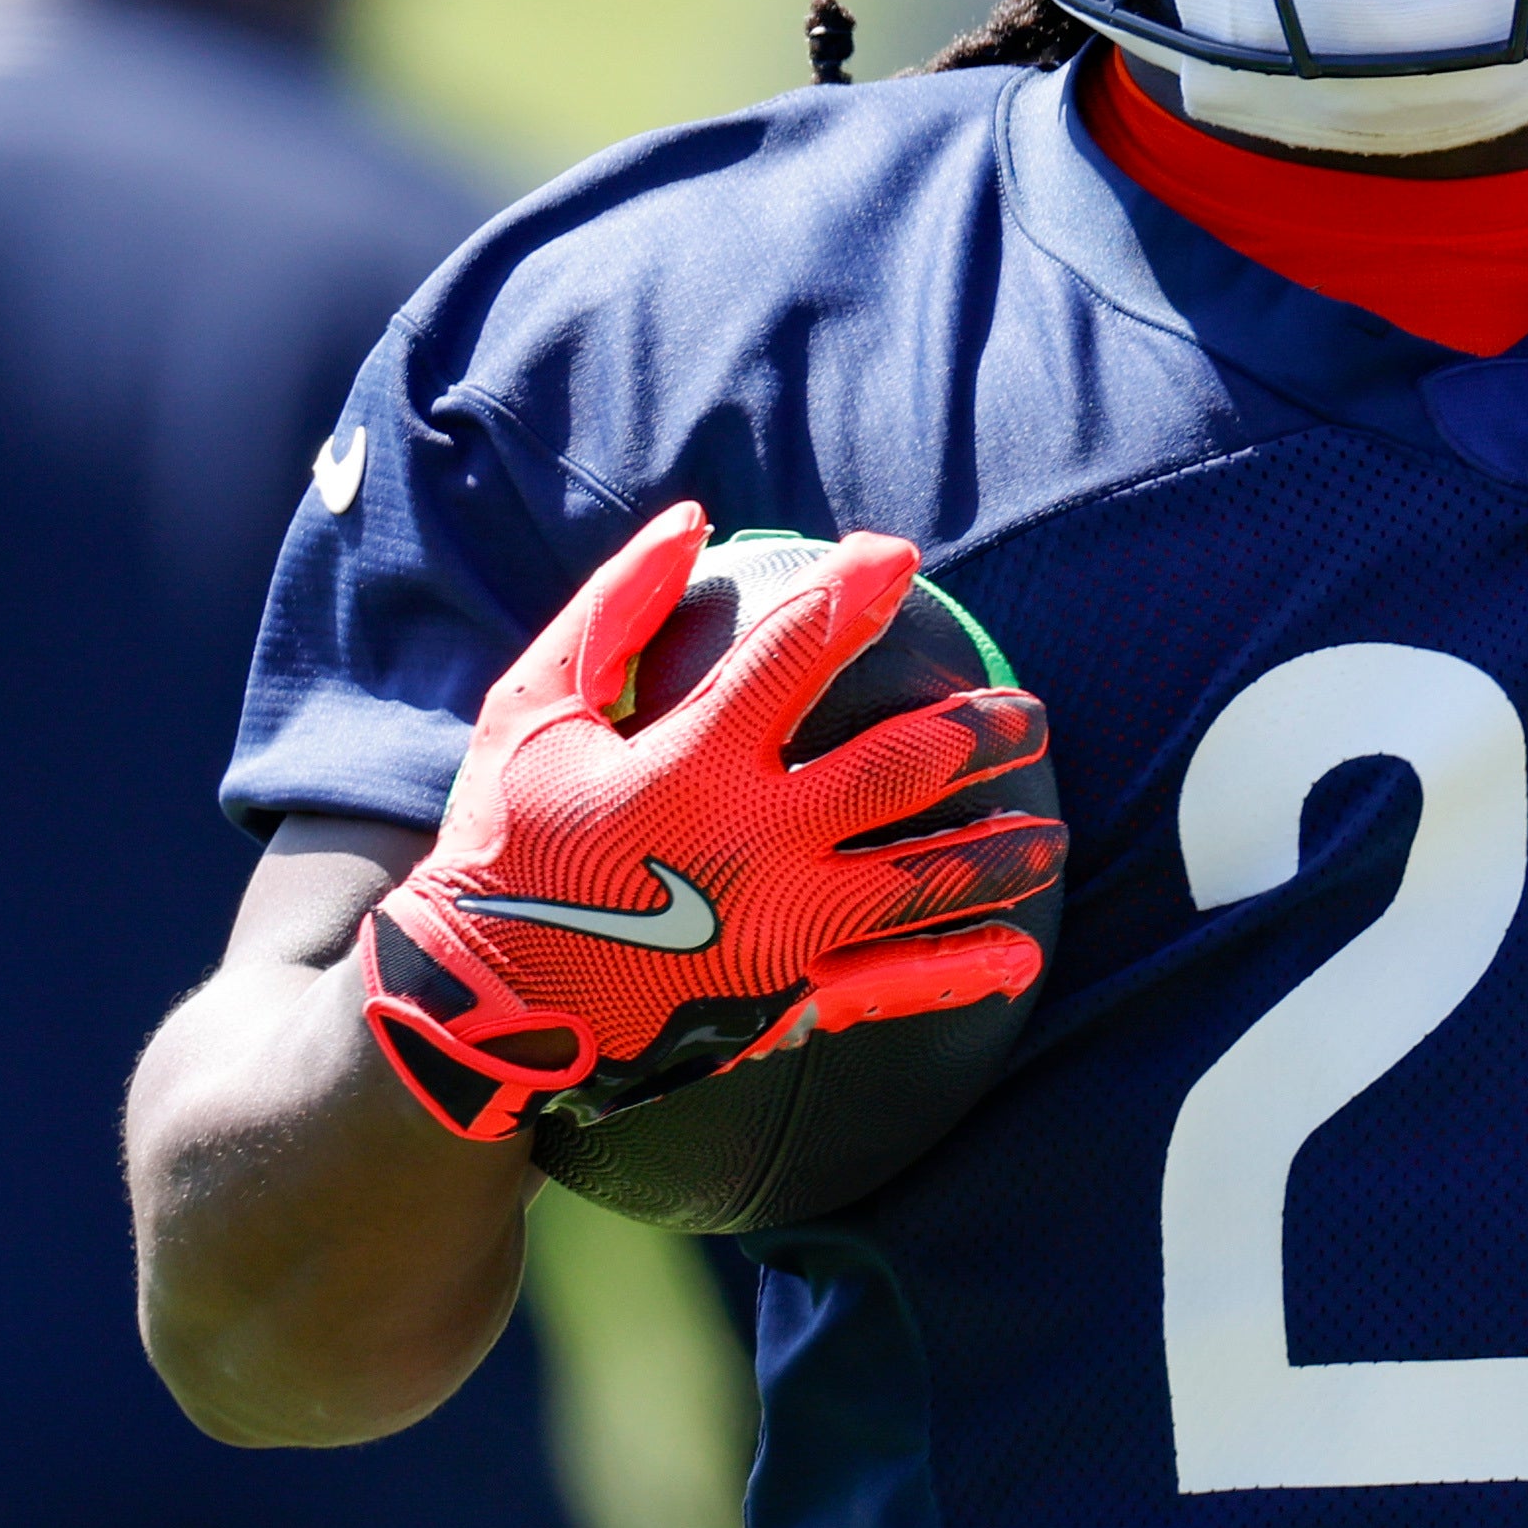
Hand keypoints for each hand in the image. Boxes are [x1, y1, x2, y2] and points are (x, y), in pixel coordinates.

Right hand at [360, 503, 1062, 1143]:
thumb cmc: (502, 845)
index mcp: (690, 765)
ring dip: (996, 851)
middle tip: (1030, 714)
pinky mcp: (779, 999)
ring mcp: (776, 931)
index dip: (856, 594)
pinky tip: (1020, 952)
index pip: (796, 654)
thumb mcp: (531, 712)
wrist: (478, 1006)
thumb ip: (612, 612)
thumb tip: (689, 522)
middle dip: (979, 735)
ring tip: (1049, 829)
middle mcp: (751, 846)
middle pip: (899, 773)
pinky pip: (889, 987)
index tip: (899, 557)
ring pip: (920, 883)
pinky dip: (961, 970)